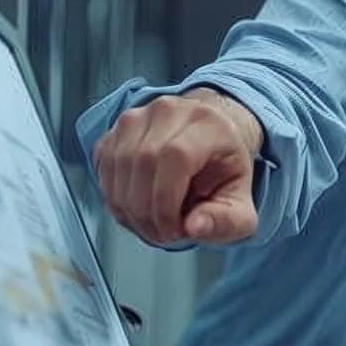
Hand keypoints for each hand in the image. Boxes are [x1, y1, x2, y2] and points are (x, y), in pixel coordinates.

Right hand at [92, 88, 264, 246]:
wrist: (211, 137)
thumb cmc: (224, 170)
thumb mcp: (241, 202)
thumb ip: (228, 221)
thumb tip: (195, 228)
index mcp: (207, 124)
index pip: (176, 156)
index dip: (166, 200)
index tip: (173, 230)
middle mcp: (170, 112)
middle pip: (142, 161)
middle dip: (145, 210)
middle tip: (160, 234)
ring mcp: (139, 115)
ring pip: (117, 163)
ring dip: (126, 205)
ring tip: (148, 225)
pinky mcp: (117, 127)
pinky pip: (104, 163)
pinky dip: (113, 194)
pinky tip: (134, 209)